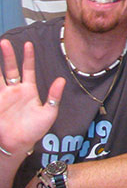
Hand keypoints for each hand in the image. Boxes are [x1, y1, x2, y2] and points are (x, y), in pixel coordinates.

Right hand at [0, 40, 64, 155]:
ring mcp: (3, 96)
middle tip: (4, 42)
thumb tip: (61, 80)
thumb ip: (54, 96)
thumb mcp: (49, 113)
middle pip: (10, 68)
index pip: (28, 69)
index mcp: (29, 91)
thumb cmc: (34, 131)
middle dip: (8, 55)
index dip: (28, 57)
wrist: (17, 145)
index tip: (28, 44)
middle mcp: (15, 90)